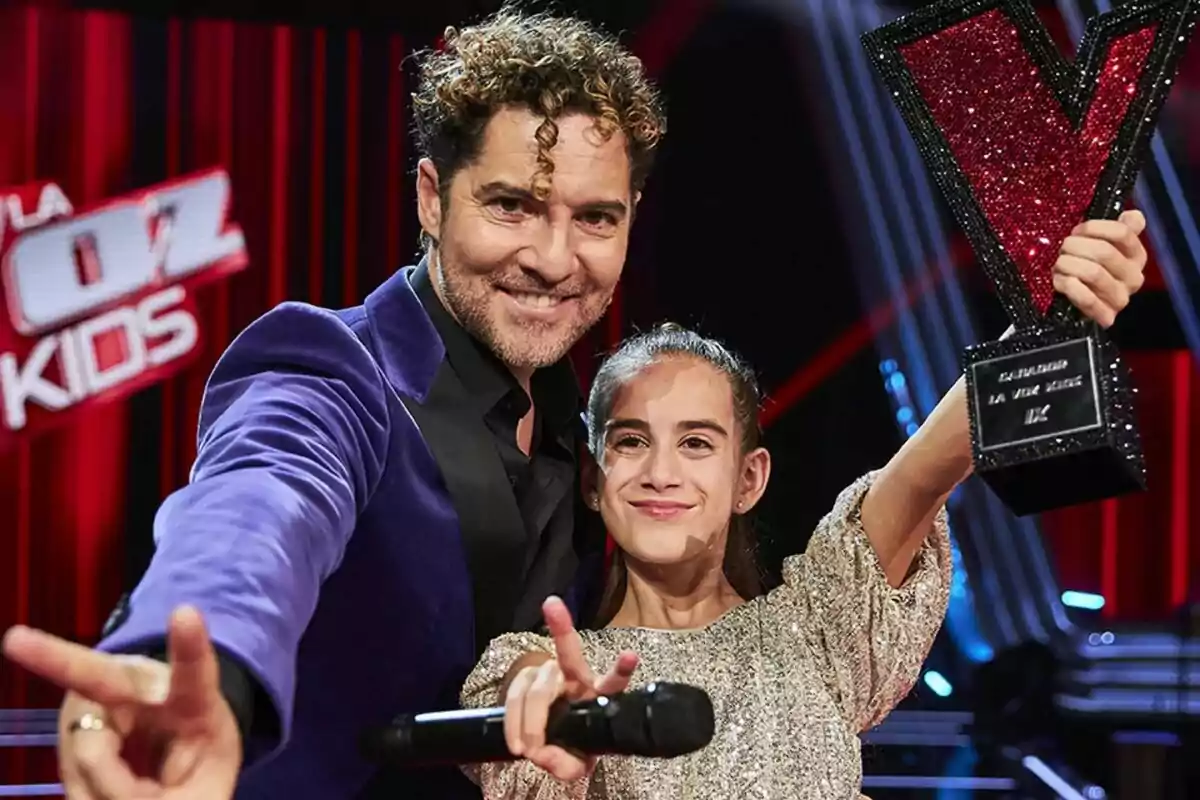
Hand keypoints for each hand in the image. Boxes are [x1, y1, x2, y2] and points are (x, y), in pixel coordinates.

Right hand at [2, 606, 240, 799]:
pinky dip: (92, 796)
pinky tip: (112, 791)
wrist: (169, 750)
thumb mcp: (206, 788)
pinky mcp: (74, 727)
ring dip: (106, 788)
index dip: (190, 645)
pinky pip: (74, 775)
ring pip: (85, 754)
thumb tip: (118, 792)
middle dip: (54, 657)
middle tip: (14, 639)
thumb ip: (180, 797)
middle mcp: (141, 688)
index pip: (194, 674)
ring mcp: (100, 705)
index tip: (186, 612)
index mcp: (191, 699)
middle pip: (97, 675)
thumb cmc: (197, 763)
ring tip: (141, 791)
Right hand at [503, 596, 637, 781]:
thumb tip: (544, 756)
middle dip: (558, 642)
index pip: (614, 681)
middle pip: (568, 658)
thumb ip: (566, 766)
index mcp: (599, 696)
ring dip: (526, 722)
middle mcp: (578, 677)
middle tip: (533, 744)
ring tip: (525, 750)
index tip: (629, 656)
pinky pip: (515, 692)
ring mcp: (552, 673)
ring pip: (535, 687)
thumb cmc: (572, 744)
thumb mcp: (576, 763)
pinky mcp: (529, 676)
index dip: (621, 668)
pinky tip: (514, 740)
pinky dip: (512, 721)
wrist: (551, 738)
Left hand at [1054, 209, 1147, 326]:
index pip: (1122, 233)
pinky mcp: (1106, 316)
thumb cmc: (1089, 267)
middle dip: (1075, 246)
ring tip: (1059, 264)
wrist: (1079, 304)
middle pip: (1104, 252)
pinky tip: (1059, 280)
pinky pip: (1087, 300)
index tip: (1077, 231)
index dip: (1093, 228)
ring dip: (1068, 265)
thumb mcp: (1105, 245)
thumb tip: (1133, 215)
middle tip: (1063, 249)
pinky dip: (1069, 286)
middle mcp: (1134, 277)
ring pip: (1094, 273)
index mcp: (1137, 256)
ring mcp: (1121, 299)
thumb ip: (1122, 228)